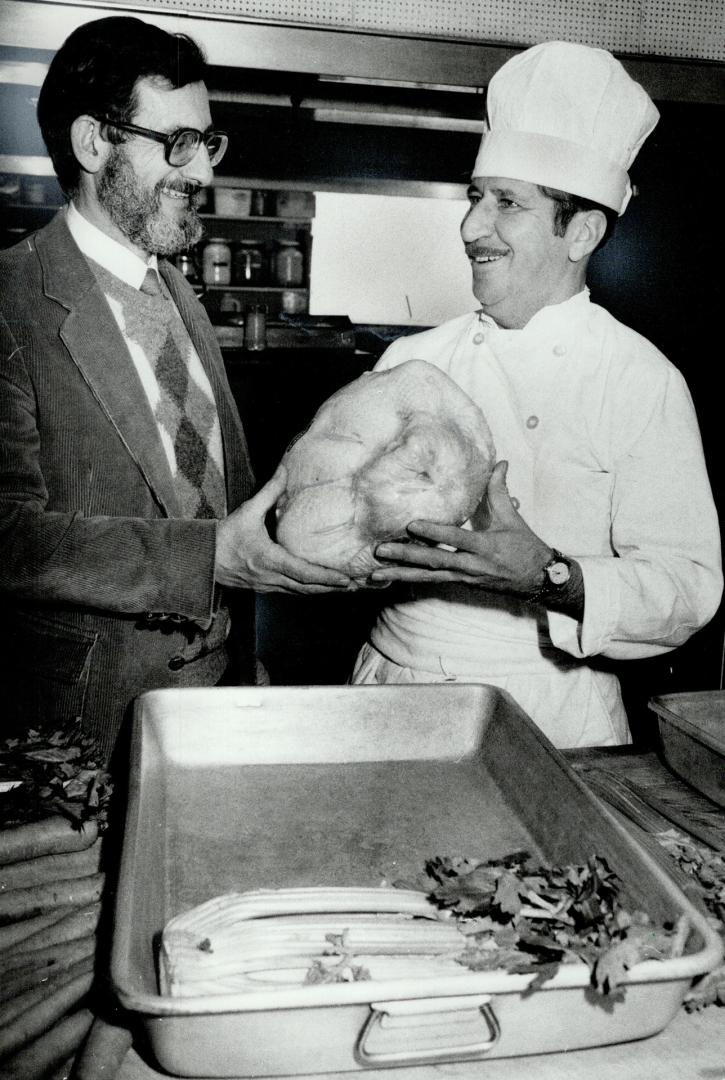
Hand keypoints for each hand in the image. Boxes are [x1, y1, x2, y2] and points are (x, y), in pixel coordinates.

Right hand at [215, 465, 354, 593]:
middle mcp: (271, 577)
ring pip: (301, 593)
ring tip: (345, 588)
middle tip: (355, 586)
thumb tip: (284, 469)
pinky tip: (321, 588)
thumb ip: (269, 493)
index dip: (325, 578)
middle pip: (307, 588)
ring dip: (323, 591)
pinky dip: (309, 591)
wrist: (202, 559)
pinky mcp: (265, 589)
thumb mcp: (247, 512)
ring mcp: (268, 586)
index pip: (302, 573)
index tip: (344, 579)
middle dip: (332, 588)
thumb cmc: (225, 536)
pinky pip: (292, 593)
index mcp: (269, 559)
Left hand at [370, 460, 552, 594]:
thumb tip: (499, 462)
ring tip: (375, 572)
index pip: (456, 539)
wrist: (538, 580)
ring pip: (428, 576)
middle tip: (380, 550)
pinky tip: (391, 578)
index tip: (412, 525)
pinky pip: (432, 581)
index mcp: (486, 547)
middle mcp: (472, 565)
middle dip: (406, 556)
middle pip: (435, 561)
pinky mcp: (461, 583)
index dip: (435, 533)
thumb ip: (500, 491)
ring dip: (401, 574)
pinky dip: (411, 579)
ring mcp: (465, 577)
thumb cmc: (526, 547)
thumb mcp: (513, 519)